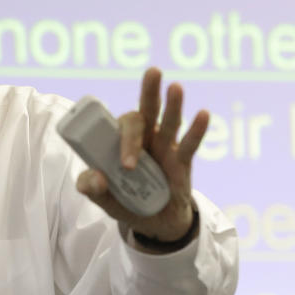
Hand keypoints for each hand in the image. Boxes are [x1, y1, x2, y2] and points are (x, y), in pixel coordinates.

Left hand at [76, 68, 208, 243]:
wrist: (153, 222)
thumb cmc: (125, 202)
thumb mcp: (103, 199)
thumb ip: (91, 188)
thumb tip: (95, 178)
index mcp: (120, 143)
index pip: (120, 127)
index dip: (124, 139)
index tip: (127, 165)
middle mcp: (143, 139)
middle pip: (145, 112)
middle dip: (149, 92)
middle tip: (153, 72)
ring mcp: (164, 148)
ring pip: (169, 122)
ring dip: (173, 105)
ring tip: (176, 87)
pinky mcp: (182, 162)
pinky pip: (190, 145)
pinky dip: (197, 130)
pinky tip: (203, 115)